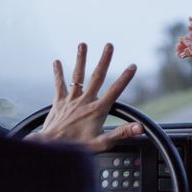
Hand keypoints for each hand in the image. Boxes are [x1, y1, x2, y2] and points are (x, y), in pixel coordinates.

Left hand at [27, 43, 142, 151]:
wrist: (51, 147)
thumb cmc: (77, 147)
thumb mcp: (102, 143)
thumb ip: (122, 133)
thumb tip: (139, 128)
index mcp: (97, 110)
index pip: (115, 90)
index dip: (125, 78)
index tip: (132, 66)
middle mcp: (85, 101)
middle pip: (97, 76)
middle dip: (104, 60)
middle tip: (109, 45)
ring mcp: (71, 99)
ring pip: (77, 75)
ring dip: (81, 59)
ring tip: (83, 44)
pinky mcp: (59, 102)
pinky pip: (59, 84)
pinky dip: (58, 73)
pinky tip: (57, 61)